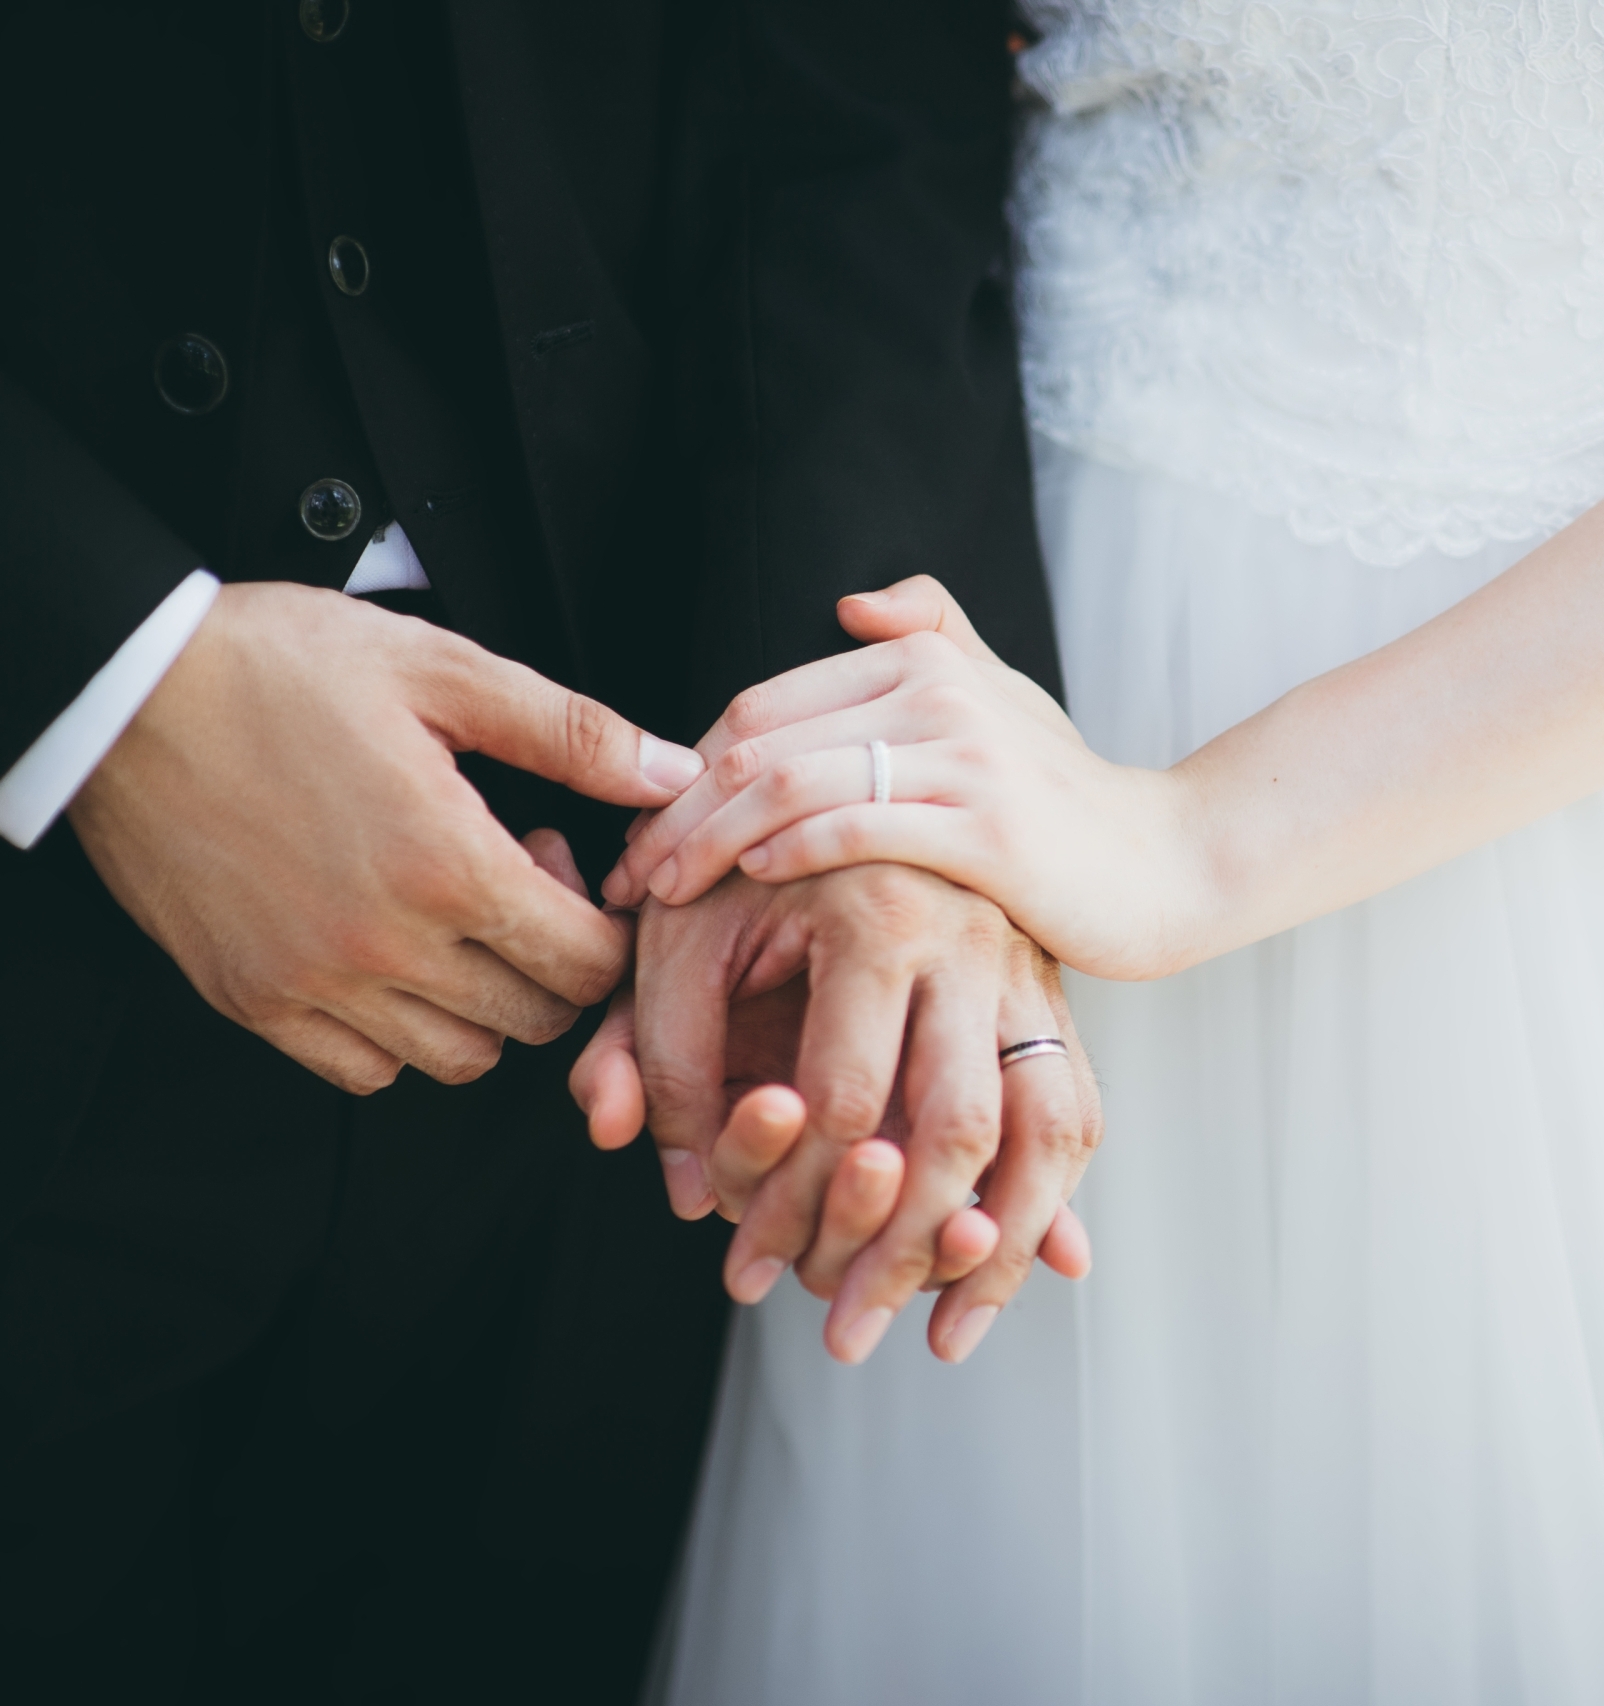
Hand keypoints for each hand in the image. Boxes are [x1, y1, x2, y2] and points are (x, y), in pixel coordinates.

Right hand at [68, 581, 703, 1092]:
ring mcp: (314, 984)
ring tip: (451, 917)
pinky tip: (391, 957)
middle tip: (511, 882)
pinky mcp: (254, 1001)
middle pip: (535, 1018)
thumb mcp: (444, 671)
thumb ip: (573, 733)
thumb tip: (674, 774)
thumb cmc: (282, 666)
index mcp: (448, 864)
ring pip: (458, 1058)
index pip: (587, 964)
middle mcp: (386, 945)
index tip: (564, 867)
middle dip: (552, 961)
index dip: (604, 924)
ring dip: (484, 1003)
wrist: (126, 691)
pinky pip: (365, 1071)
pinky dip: (400, 1036)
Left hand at [570, 867, 1098, 1363]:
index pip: (844, 1098)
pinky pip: (1078, 1110)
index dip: (787, 1198)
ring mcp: (1026, 966)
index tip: (746, 1266)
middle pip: (959, 1130)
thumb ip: (660, 1053)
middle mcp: (974, 940)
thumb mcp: (679, 937)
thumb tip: (683, 1186)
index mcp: (879, 911)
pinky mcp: (1051, 994)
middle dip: (897, 1251)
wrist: (846, 777)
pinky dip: (1057, 1199)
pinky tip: (1026, 1270)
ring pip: (1051, 1129)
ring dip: (1000, 1249)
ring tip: (941, 1337)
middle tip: (845, 1336)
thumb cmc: (744, 865)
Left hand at [602, 575, 1206, 978]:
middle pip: (757, 740)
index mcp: (922, 658)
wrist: (1167, 863)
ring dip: (707, 840)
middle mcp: (936, 690)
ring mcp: (964, 756)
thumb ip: (932, 637)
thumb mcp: (1000, 700)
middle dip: (675, 810)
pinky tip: (747, 879)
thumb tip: (850, 605)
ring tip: (661, 891)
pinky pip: (855, 827)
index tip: (645, 829)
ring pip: (788, 783)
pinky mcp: (988, 829)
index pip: (762, 704)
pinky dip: (786, 849)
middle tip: (628, 873)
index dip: (685, 767)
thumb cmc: (1063, 797)